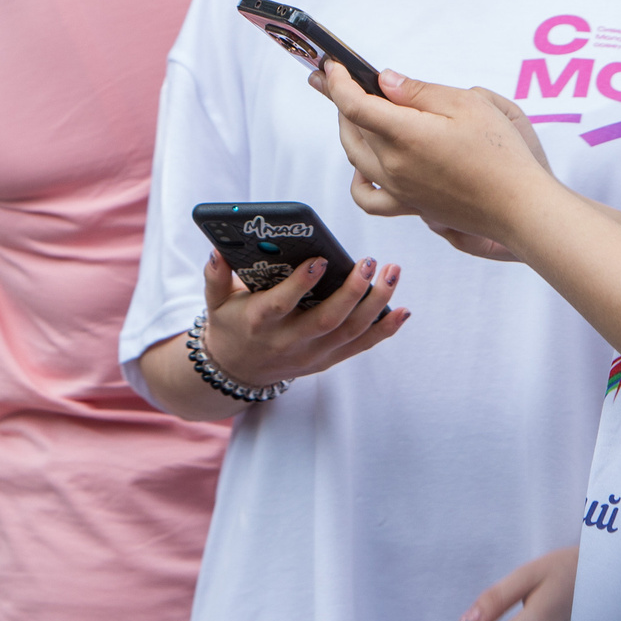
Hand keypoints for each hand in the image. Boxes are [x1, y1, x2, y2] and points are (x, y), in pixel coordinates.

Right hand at [199, 245, 407, 390]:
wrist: (236, 370)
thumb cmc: (231, 324)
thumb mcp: (216, 302)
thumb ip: (216, 276)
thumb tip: (219, 250)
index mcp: (260, 323)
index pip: (282, 305)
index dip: (300, 284)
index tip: (320, 260)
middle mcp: (289, 341)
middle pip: (327, 320)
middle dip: (352, 291)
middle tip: (369, 262)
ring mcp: (312, 354)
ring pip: (350, 332)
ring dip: (376, 304)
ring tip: (392, 272)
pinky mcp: (327, 360)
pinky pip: (361, 346)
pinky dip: (385, 330)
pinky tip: (403, 310)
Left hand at [321, 64, 556, 250]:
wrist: (518, 204)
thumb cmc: (501, 155)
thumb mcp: (468, 104)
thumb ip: (420, 91)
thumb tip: (387, 81)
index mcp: (406, 135)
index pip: (354, 105)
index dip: (338, 82)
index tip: (334, 66)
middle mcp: (394, 166)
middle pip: (351, 129)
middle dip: (338, 100)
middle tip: (333, 80)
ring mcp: (400, 189)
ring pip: (355, 158)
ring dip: (348, 131)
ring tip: (353, 112)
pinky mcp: (410, 205)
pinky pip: (369, 198)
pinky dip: (358, 180)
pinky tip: (363, 166)